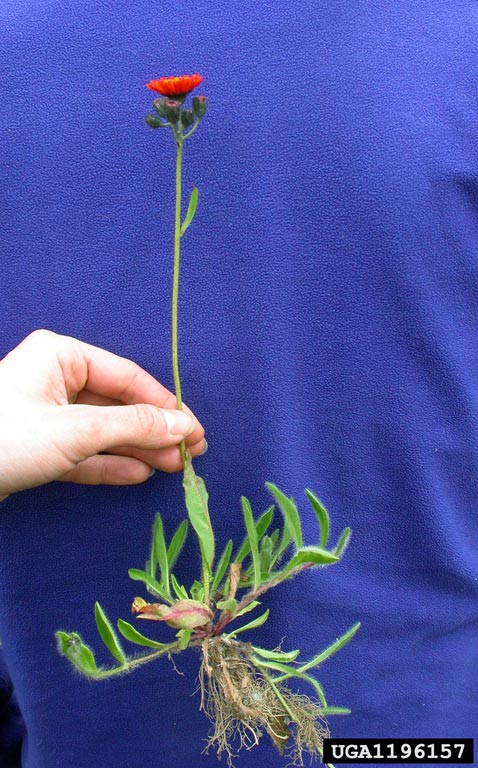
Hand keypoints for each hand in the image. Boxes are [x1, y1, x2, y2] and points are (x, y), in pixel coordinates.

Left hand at [0, 330, 205, 500]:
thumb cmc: (6, 439)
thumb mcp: (77, 429)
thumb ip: (134, 426)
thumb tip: (184, 426)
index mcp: (62, 356)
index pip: (127, 377)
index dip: (165, 404)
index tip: (194, 431)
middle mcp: (55, 379)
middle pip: (118, 404)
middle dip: (154, 431)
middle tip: (191, 455)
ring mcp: (45, 414)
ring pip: (103, 430)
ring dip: (137, 450)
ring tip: (173, 468)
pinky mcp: (37, 447)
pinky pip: (83, 452)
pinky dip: (110, 464)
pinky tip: (139, 474)